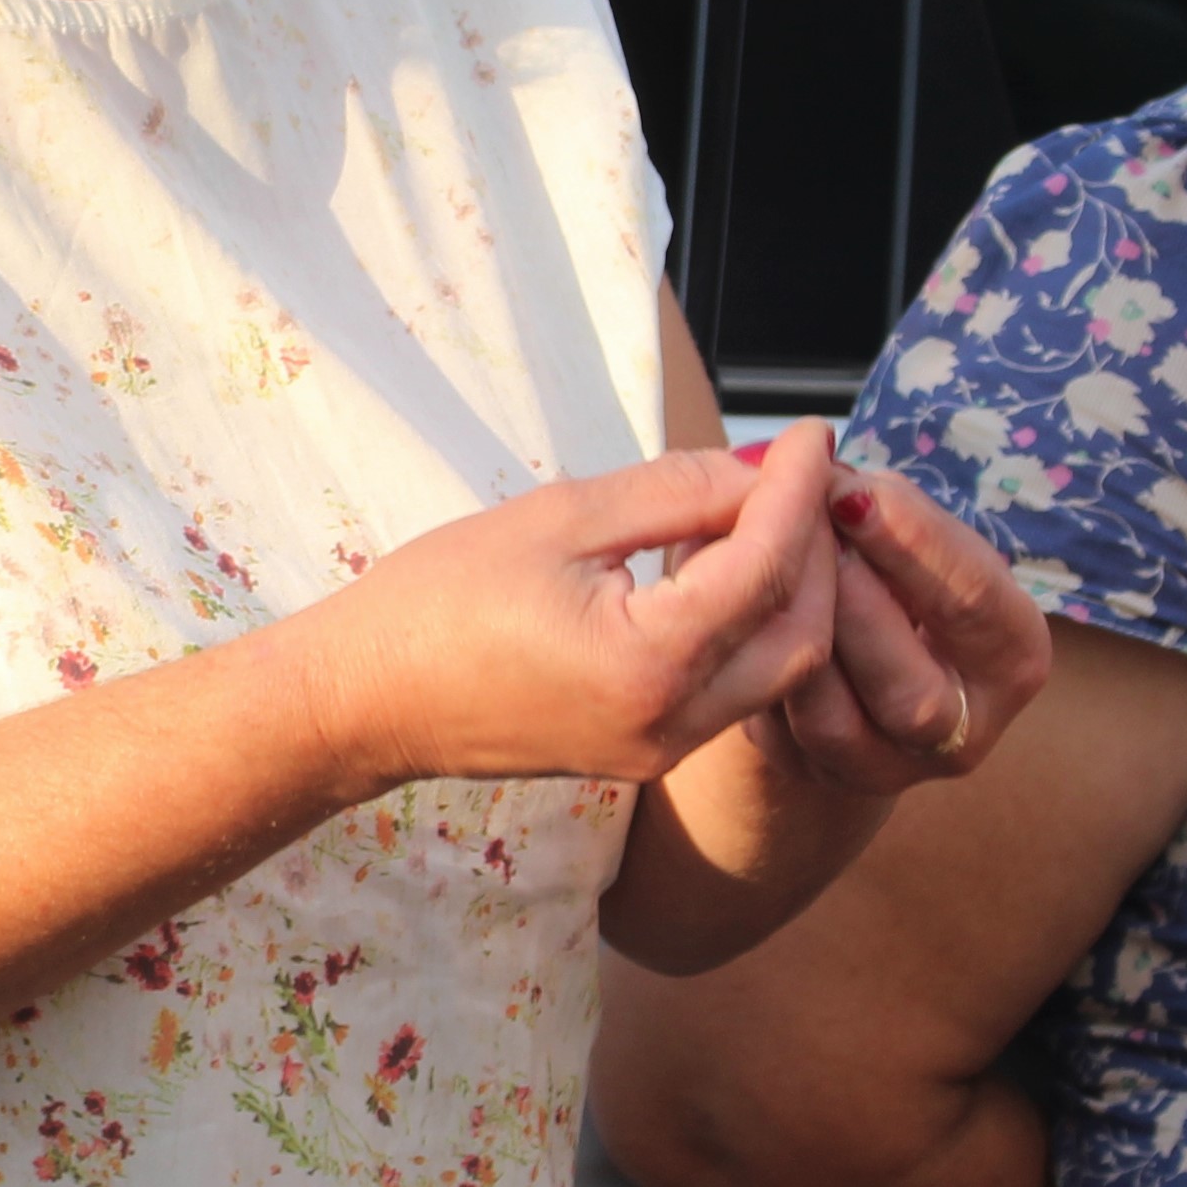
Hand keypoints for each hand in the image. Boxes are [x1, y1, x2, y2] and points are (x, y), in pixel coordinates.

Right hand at [294, 429, 845, 793]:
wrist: (368, 701)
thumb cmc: (439, 599)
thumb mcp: (560, 518)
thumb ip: (673, 492)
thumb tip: (758, 467)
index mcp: (647, 664)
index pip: (765, 564)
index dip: (796, 490)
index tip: (808, 433)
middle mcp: (672, 724)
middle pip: (804, 631)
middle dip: (818, 546)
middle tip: (801, 473)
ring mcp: (664, 751)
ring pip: (780, 668)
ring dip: (795, 589)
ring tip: (772, 511)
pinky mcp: (650, 754)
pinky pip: (737, 688)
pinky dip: (754, 623)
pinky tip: (727, 564)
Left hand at [755, 456, 1052, 796]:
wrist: (850, 654)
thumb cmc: (891, 573)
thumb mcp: (911, 539)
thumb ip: (886, 513)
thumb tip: (829, 480)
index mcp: (1011, 656)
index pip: (975, 603)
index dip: (912, 543)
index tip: (849, 488)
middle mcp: (960, 731)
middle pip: (910, 688)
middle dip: (848, 603)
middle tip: (795, 537)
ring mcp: (885, 766)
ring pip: (833, 721)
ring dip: (790, 639)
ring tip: (754, 566)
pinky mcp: (815, 772)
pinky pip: (777, 731)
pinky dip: (750, 667)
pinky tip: (726, 608)